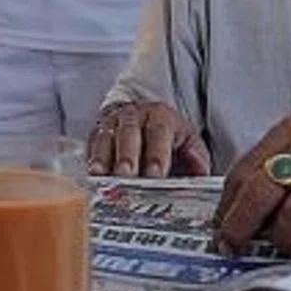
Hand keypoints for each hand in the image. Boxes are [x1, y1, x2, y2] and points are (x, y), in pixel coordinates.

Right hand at [88, 101, 211, 177]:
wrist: (145, 120)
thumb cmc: (169, 138)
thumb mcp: (190, 144)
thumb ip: (197, 160)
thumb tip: (200, 173)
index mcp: (161, 115)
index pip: (158, 132)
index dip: (156, 154)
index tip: (156, 174)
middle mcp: (134, 114)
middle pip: (128, 133)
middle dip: (126, 156)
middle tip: (126, 176)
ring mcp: (113, 122)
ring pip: (106, 137)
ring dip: (103, 158)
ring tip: (101, 176)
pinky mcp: (97, 133)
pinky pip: (91, 144)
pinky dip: (90, 159)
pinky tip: (91, 175)